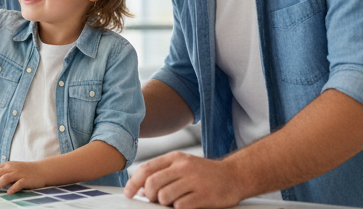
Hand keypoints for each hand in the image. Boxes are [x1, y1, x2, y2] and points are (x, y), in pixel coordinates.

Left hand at [0, 160, 48, 194]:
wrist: (41, 170)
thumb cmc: (25, 171)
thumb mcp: (13, 169)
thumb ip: (3, 173)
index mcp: (7, 164)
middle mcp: (12, 167)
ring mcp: (19, 173)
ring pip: (5, 178)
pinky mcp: (26, 179)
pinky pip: (19, 183)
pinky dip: (13, 188)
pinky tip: (8, 192)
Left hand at [124, 151, 244, 208]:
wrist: (234, 176)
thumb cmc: (205, 173)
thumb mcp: (184, 165)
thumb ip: (164, 173)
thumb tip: (142, 188)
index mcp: (175, 158)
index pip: (147, 168)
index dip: (134, 182)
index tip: (128, 193)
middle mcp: (183, 167)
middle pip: (152, 183)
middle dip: (149, 196)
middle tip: (155, 200)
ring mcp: (193, 181)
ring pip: (164, 196)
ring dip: (164, 204)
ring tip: (174, 202)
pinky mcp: (203, 196)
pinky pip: (180, 206)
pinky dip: (178, 208)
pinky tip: (185, 204)